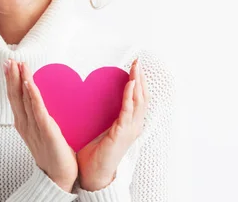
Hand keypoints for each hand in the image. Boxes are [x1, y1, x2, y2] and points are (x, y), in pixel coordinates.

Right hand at [4, 59, 77, 191]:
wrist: (59, 176)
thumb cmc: (54, 153)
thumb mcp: (43, 131)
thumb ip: (39, 115)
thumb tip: (40, 100)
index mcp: (24, 123)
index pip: (15, 98)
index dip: (12, 80)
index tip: (9, 64)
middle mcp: (25, 124)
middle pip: (15, 96)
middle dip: (11, 77)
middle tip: (8, 59)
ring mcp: (34, 128)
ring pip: (24, 100)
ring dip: (20, 81)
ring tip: (17, 65)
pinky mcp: (46, 131)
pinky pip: (37, 110)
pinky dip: (32, 95)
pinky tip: (29, 83)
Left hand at [76, 58, 149, 190]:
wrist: (94, 174)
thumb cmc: (96, 154)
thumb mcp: (104, 130)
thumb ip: (106, 115)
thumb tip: (98, 98)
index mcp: (131, 124)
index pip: (140, 98)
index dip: (139, 82)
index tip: (135, 66)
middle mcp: (135, 126)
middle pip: (143, 96)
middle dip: (141, 77)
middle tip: (137, 62)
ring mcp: (130, 129)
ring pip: (139, 101)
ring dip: (138, 82)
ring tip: (135, 68)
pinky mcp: (122, 133)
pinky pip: (128, 110)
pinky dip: (130, 95)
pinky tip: (129, 84)